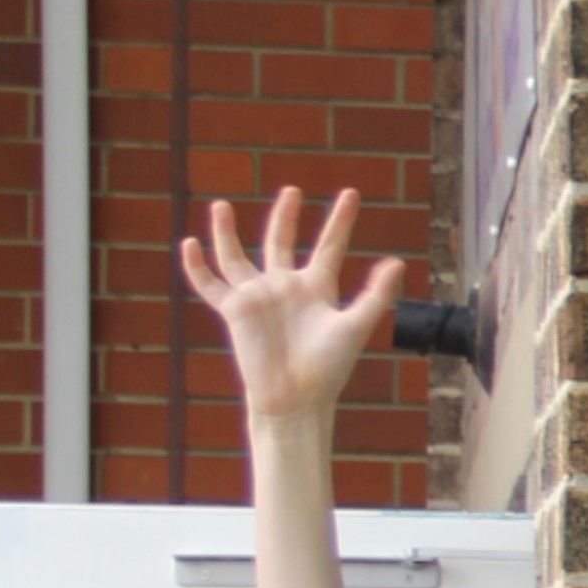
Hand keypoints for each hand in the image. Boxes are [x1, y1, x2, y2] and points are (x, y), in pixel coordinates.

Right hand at [179, 187, 404, 425]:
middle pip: (281, 242)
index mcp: (317, 287)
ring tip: (220, 205)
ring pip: (235, 256)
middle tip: (292, 190)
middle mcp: (285, 286)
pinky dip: (196, 266)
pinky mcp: (233, 310)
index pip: (329, 246)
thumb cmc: (329, 367)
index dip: (339, 221)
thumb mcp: (356, 326)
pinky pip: (209, 284)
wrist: (296, 396)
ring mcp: (257, 296)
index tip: (351, 194)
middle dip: (285, 216)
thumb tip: (397, 262)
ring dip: (226, 232)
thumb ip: (376, 295)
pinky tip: (189, 244)